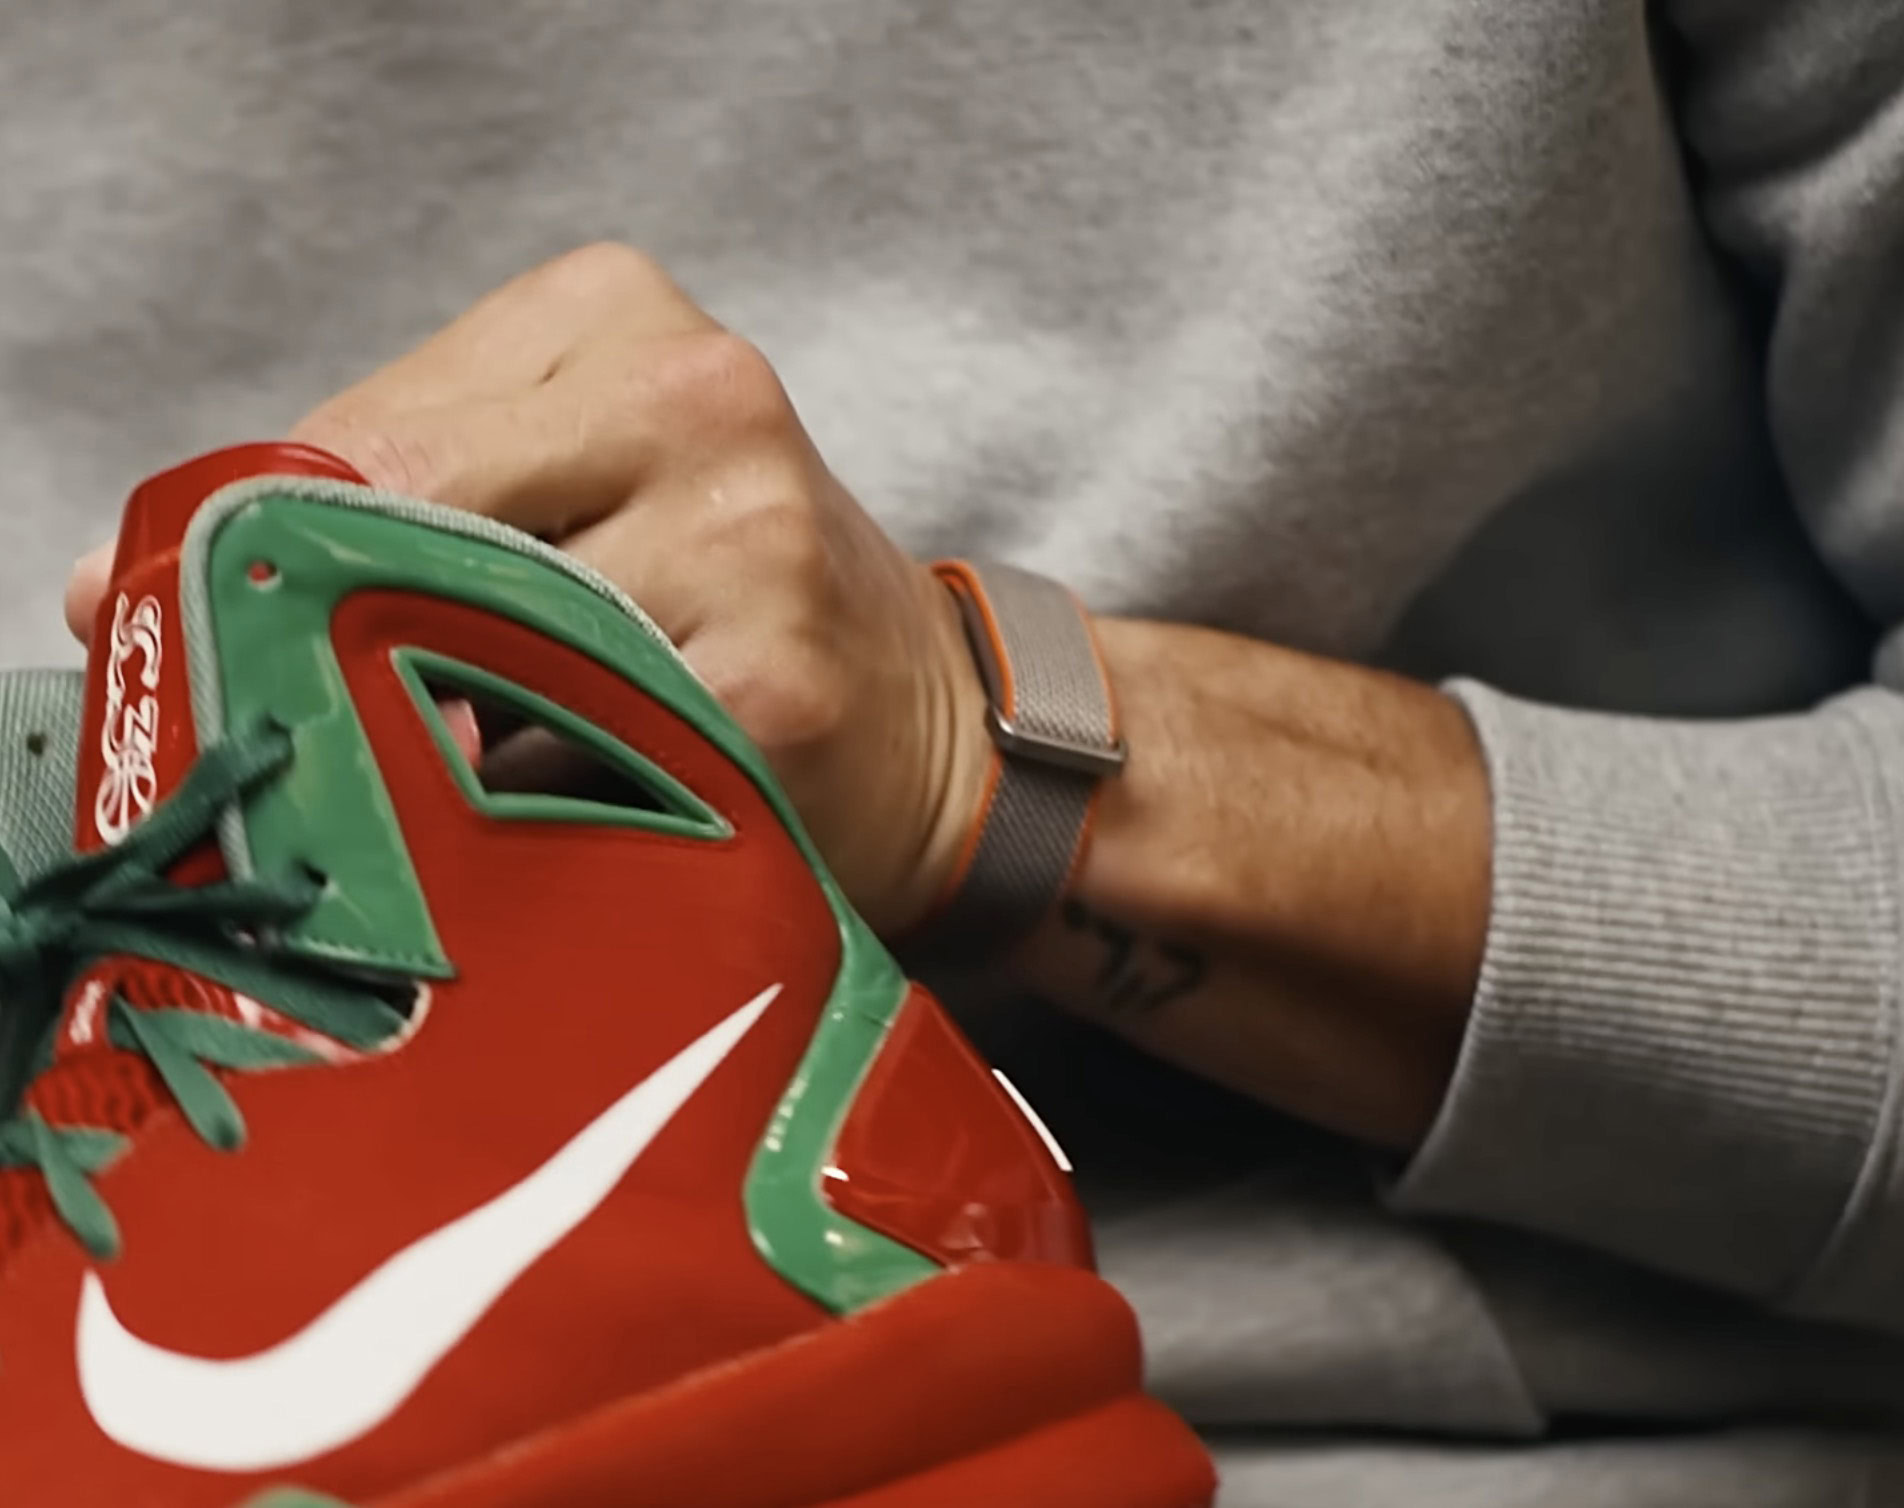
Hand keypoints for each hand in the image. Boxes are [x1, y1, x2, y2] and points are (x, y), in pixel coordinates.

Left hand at [68, 245, 991, 935]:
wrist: (939, 723)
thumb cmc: (737, 601)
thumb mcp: (583, 483)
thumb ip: (395, 497)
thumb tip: (108, 582)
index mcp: (628, 317)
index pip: (371, 426)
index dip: (269, 544)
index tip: (216, 622)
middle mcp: (699, 395)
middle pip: (409, 517)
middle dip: (337, 633)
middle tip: (308, 716)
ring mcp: (750, 533)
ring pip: (475, 645)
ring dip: (437, 727)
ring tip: (477, 756)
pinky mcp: (775, 677)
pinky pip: (565, 753)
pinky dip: (531, 794)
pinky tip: (568, 796)